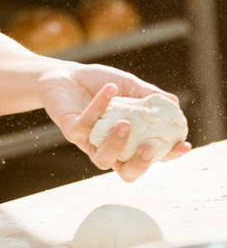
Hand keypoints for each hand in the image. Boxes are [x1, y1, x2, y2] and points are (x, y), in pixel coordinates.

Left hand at [38, 60, 191, 181]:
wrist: (63, 74)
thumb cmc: (97, 83)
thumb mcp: (127, 85)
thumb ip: (147, 95)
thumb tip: (173, 103)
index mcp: (127, 141)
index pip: (151, 156)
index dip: (168, 155)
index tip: (183, 144)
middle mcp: (108, 147)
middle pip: (127, 172)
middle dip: (140, 165)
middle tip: (149, 149)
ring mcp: (89, 141)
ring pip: (103, 159)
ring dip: (116, 144)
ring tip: (125, 122)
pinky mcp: (71, 130)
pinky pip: (86, 125)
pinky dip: (99, 106)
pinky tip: (110, 89)